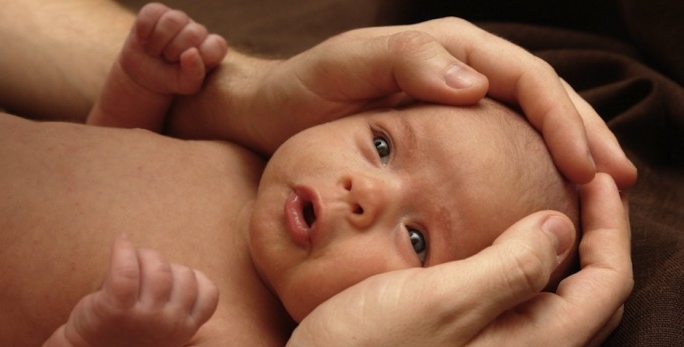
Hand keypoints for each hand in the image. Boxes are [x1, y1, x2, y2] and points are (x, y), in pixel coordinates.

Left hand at [54, 236, 217, 346]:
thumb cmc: (128, 333)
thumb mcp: (165, 326)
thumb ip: (178, 304)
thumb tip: (182, 268)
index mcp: (185, 329)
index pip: (209, 293)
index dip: (193, 279)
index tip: (171, 281)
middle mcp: (169, 325)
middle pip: (184, 274)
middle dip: (165, 265)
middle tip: (143, 272)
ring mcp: (144, 318)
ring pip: (159, 268)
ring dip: (145, 256)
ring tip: (130, 262)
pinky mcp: (115, 309)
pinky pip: (127, 268)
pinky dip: (123, 250)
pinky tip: (121, 243)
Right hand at [87, 3, 226, 129]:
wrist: (145, 74)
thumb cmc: (171, 79)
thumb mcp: (185, 84)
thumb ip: (194, 74)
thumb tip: (191, 52)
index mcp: (211, 48)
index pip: (217, 46)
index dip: (200, 57)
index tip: (185, 68)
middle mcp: (197, 30)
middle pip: (193, 33)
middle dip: (175, 51)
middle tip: (168, 59)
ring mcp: (178, 19)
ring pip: (173, 20)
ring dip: (159, 41)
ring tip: (155, 51)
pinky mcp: (157, 12)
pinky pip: (152, 14)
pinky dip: (145, 31)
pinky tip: (144, 41)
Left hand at [168, 18, 635, 187]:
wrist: (271, 112)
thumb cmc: (305, 88)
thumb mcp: (349, 65)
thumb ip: (408, 62)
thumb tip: (477, 86)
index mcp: (449, 46)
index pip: (525, 77)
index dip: (563, 120)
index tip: (588, 166)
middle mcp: (460, 66)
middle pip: (542, 95)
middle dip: (585, 134)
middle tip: (617, 180)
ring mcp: (455, 96)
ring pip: (530, 117)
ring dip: (570, 147)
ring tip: (601, 185)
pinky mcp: (444, 126)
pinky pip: (502, 140)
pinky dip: (533, 161)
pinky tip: (548, 187)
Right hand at [290, 173, 631, 346]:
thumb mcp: (441, 302)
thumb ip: (511, 268)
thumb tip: (560, 226)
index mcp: (537, 344)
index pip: (608, 279)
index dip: (611, 223)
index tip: (595, 177)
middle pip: (593, 291)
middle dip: (597, 234)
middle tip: (580, 185)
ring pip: (559, 298)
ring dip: (564, 249)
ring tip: (546, 205)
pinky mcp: (472, 346)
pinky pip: (522, 302)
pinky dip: (526, 264)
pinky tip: (498, 242)